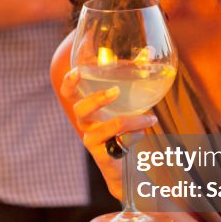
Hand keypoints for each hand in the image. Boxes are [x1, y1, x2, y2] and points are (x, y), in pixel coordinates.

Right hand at [60, 67, 156, 200]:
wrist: (125, 169)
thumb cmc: (125, 130)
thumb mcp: (129, 104)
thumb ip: (136, 79)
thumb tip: (150, 52)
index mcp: (88, 109)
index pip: (69, 93)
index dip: (69, 82)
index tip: (77, 70)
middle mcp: (86, 124)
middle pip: (80, 109)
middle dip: (97, 98)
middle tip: (115, 91)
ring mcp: (92, 141)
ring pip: (110, 126)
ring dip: (133, 120)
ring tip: (151, 118)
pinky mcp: (103, 156)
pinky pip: (121, 141)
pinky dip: (137, 134)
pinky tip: (146, 133)